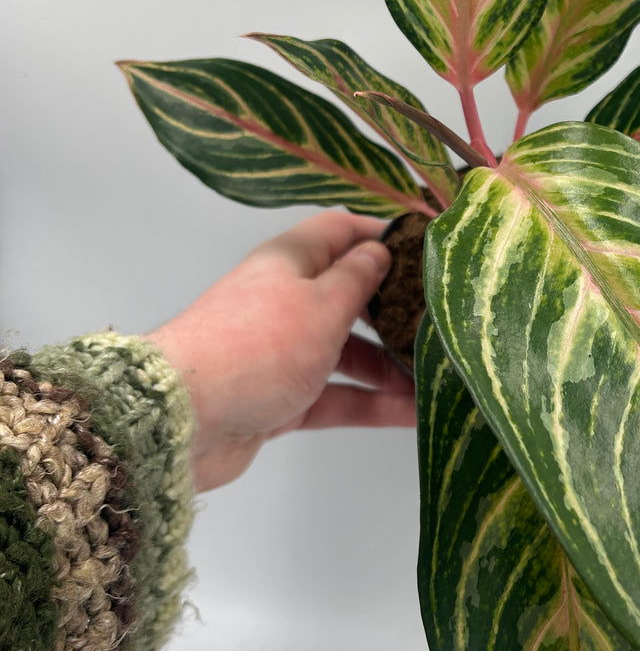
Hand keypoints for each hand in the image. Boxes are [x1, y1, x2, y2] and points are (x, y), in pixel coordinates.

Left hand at [148, 211, 416, 492]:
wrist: (184, 419)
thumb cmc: (258, 345)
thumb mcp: (321, 304)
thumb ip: (358, 279)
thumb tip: (380, 250)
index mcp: (289, 261)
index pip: (340, 231)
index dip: (382, 235)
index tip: (429, 249)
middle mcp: (285, 301)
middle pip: (349, 295)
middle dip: (395, 310)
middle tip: (444, 322)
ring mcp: (282, 352)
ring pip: (347, 352)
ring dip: (389, 366)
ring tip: (438, 377)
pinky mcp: (280, 399)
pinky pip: (336, 395)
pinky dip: (370, 403)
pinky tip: (414, 414)